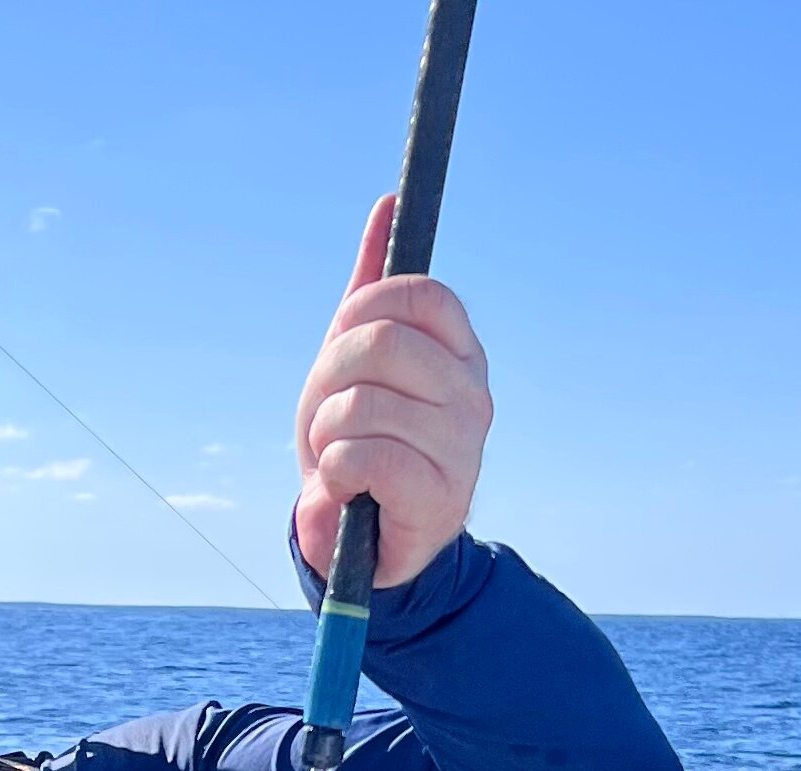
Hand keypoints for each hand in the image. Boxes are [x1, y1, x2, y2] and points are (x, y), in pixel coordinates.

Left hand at [292, 193, 490, 590]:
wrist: (362, 537)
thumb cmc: (360, 440)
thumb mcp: (355, 361)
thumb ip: (372, 288)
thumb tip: (387, 204)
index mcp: (460, 352)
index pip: (420, 293)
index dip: (366, 307)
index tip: (341, 341)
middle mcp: (474, 395)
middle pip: (380, 343)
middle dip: (328, 377)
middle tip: (330, 413)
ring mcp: (463, 447)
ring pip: (362, 404)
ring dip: (326, 434)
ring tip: (339, 457)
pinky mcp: (439, 497)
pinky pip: (366, 455)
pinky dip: (336, 471)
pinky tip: (348, 486)